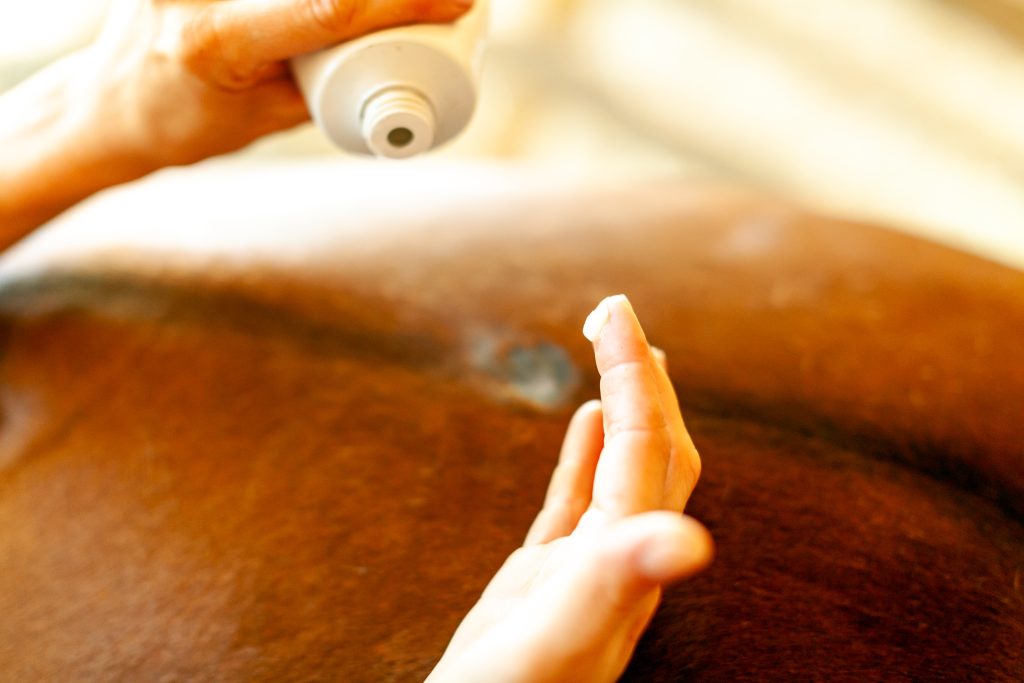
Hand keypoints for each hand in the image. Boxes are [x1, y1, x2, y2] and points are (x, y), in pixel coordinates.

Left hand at [0, 0, 471, 238]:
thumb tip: (403, 60)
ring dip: (358, 2)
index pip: (330, 6)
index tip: (460, 4)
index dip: (407, 3)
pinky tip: (350, 12)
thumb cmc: (188, 125)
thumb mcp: (270, 119)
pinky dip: (317, 4)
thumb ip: (331, 83)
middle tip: (443, 6)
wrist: (112, 104)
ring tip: (403, 10)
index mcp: (216, 41)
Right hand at [428, 295, 712, 682]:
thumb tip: (691, 541)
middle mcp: (618, 556)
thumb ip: (616, 583)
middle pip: (652, 447)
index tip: (612, 311)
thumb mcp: (556, 640)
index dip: (632, 373)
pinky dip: (585, 451)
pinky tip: (584, 421)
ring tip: (621, 353)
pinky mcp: (547, 578)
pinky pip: (578, 498)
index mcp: (623, 556)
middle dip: (640, 375)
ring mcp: (584, 566)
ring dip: (626, 405)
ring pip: (622, 467)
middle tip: (614, 311)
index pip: (643, 444)